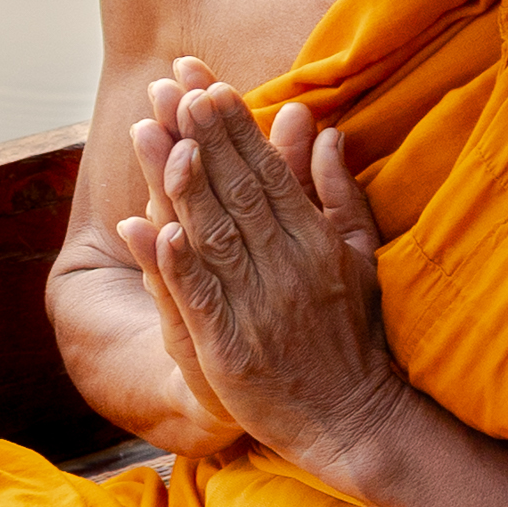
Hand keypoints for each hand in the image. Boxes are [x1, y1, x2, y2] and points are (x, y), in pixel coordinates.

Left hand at [122, 72, 409, 486]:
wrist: (354, 421)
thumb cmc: (354, 338)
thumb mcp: (359, 257)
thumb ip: (338, 193)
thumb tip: (325, 131)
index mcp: (316, 242)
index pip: (268, 173)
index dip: (235, 127)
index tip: (207, 85)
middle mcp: (287, 268)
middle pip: (237, 191)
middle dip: (203, 136)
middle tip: (173, 87)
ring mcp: (258, 310)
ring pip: (212, 235)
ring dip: (177, 182)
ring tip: (149, 132)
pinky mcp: (230, 353)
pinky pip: (198, 300)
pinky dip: (173, 264)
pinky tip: (148, 228)